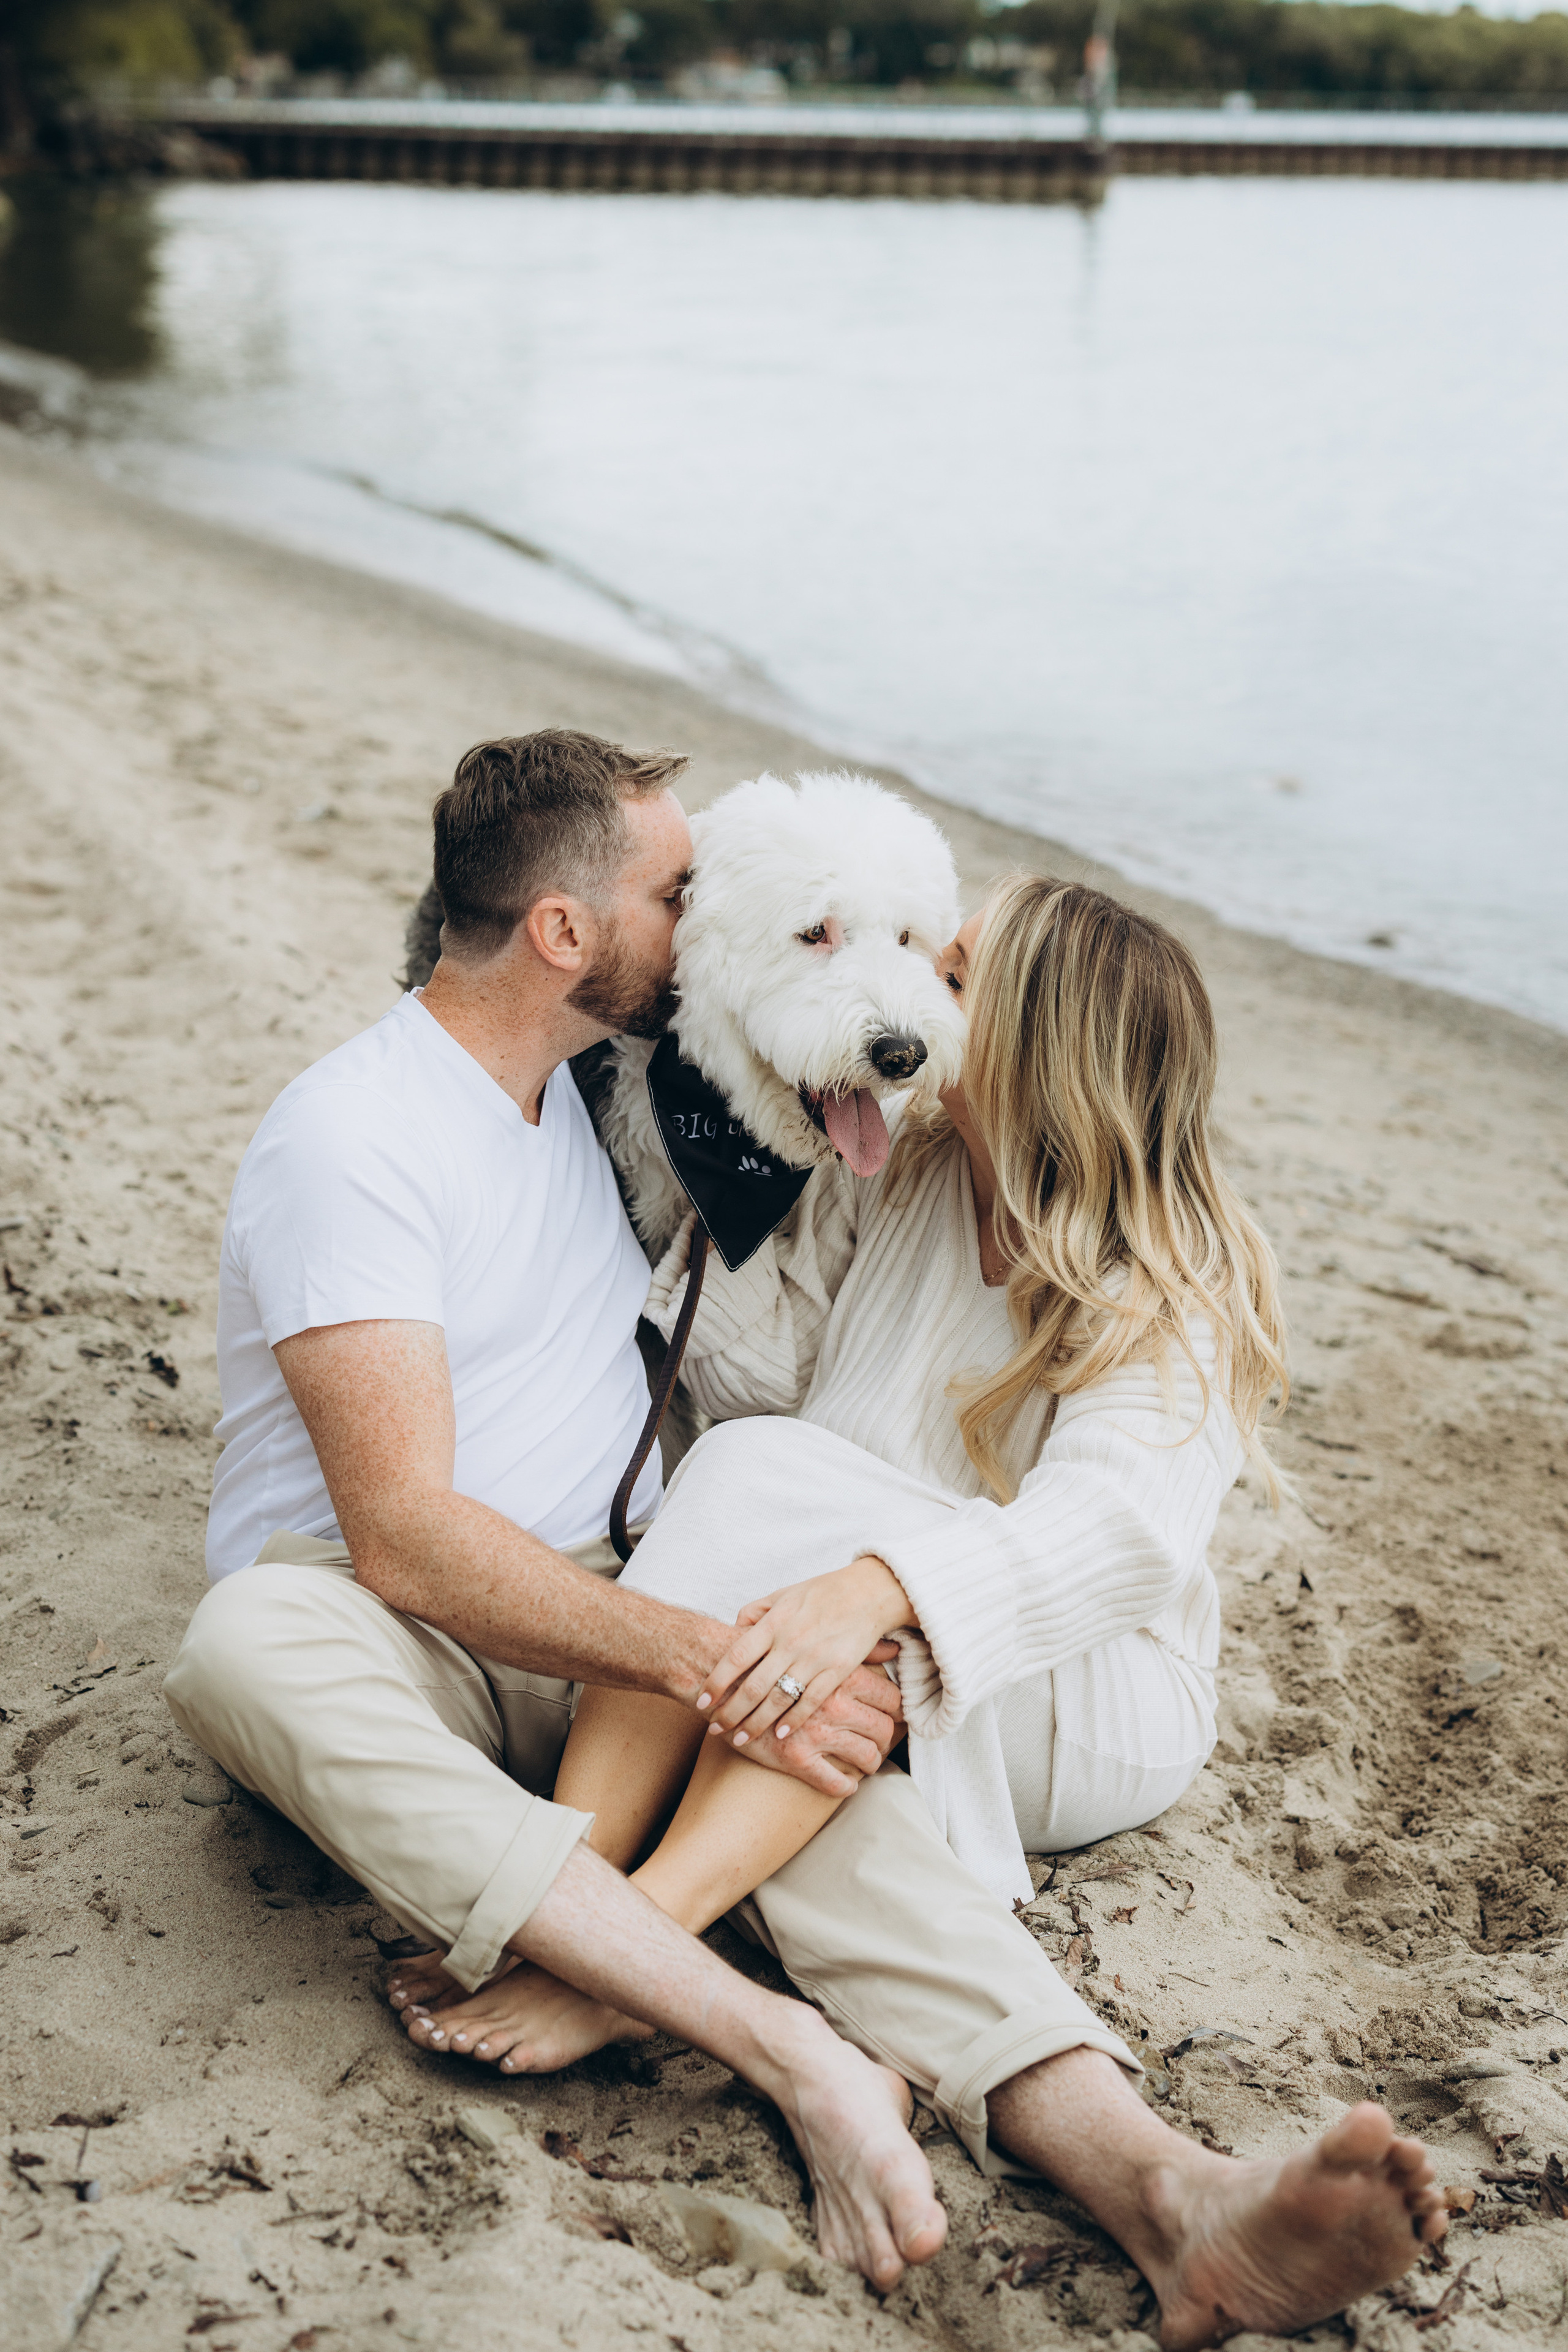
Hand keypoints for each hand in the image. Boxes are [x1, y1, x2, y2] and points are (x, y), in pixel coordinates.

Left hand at [696, 1556, 914, 1746]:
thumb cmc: (823, 1592)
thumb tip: (731, 1631)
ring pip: (779, 1699)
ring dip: (756, 1723)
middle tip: (714, 1728)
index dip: (716, 1682)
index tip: (701, 1701)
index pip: (736, 1657)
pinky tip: (780, 1734)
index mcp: (774, 1623)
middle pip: (753, 1686)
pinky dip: (794, 1720)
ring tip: (740, 1738)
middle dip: (730, 1711)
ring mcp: (814, 1658)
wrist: (869, 1592)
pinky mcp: (837, 1671)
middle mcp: (790, 1642)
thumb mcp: (783, 1594)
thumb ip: (755, 1613)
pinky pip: (811, 1701)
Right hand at [730, 1663, 904, 1798]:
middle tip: (882, 1743)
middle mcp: (835, 1704)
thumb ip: (853, 1646)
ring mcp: (816, 1732)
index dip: (897, 1711)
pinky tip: (846, 1785)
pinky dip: (845, 1787)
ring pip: (865, 1756)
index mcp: (841, 1674)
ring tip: (867, 1764)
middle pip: (883, 1729)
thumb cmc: (768, 1652)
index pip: (891, 1698)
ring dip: (870, 1763)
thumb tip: (891, 1648)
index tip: (895, 1717)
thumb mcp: (815, 1640)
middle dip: (886, 1740)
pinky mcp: (795, 1757)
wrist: (717, 1670)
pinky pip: (834, 1782)